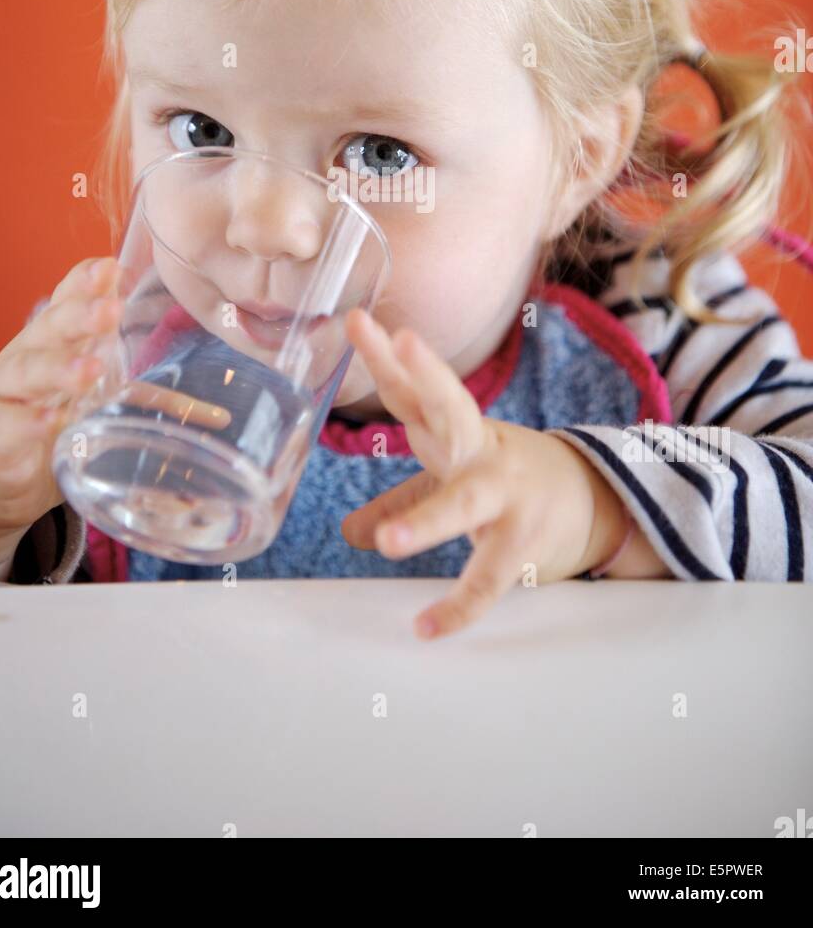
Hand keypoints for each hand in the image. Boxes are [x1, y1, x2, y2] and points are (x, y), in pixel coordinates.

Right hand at [0, 256, 124, 574]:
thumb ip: (146, 395)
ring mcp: (8, 394)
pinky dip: (31, 422)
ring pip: (30, 371)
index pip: (68, 299)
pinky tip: (51, 421)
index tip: (111, 267)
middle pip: (52, 328)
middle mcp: (29, 356)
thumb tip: (217, 414)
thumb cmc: (52, 422)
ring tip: (90, 370)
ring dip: (60, 369)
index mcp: (56, 340)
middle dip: (80, 315)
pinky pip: (11, 425)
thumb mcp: (97, 400)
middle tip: (110, 311)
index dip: (86, 281)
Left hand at [340, 308, 625, 639]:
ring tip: (387, 542)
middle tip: (401, 339)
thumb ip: (404, 498)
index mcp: (459, 433)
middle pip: (451, 407)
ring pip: (463, 504)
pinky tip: (427, 628)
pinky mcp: (523, 545)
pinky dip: (458, 607)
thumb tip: (350, 530)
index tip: (357, 320)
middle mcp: (480, 454)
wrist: (598, 505)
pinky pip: (488, 580)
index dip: (386, 358)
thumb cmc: (514, 484)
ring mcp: (505, 497)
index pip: (415, 389)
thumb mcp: (457, 479)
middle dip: (426, 374)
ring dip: (424, 522)